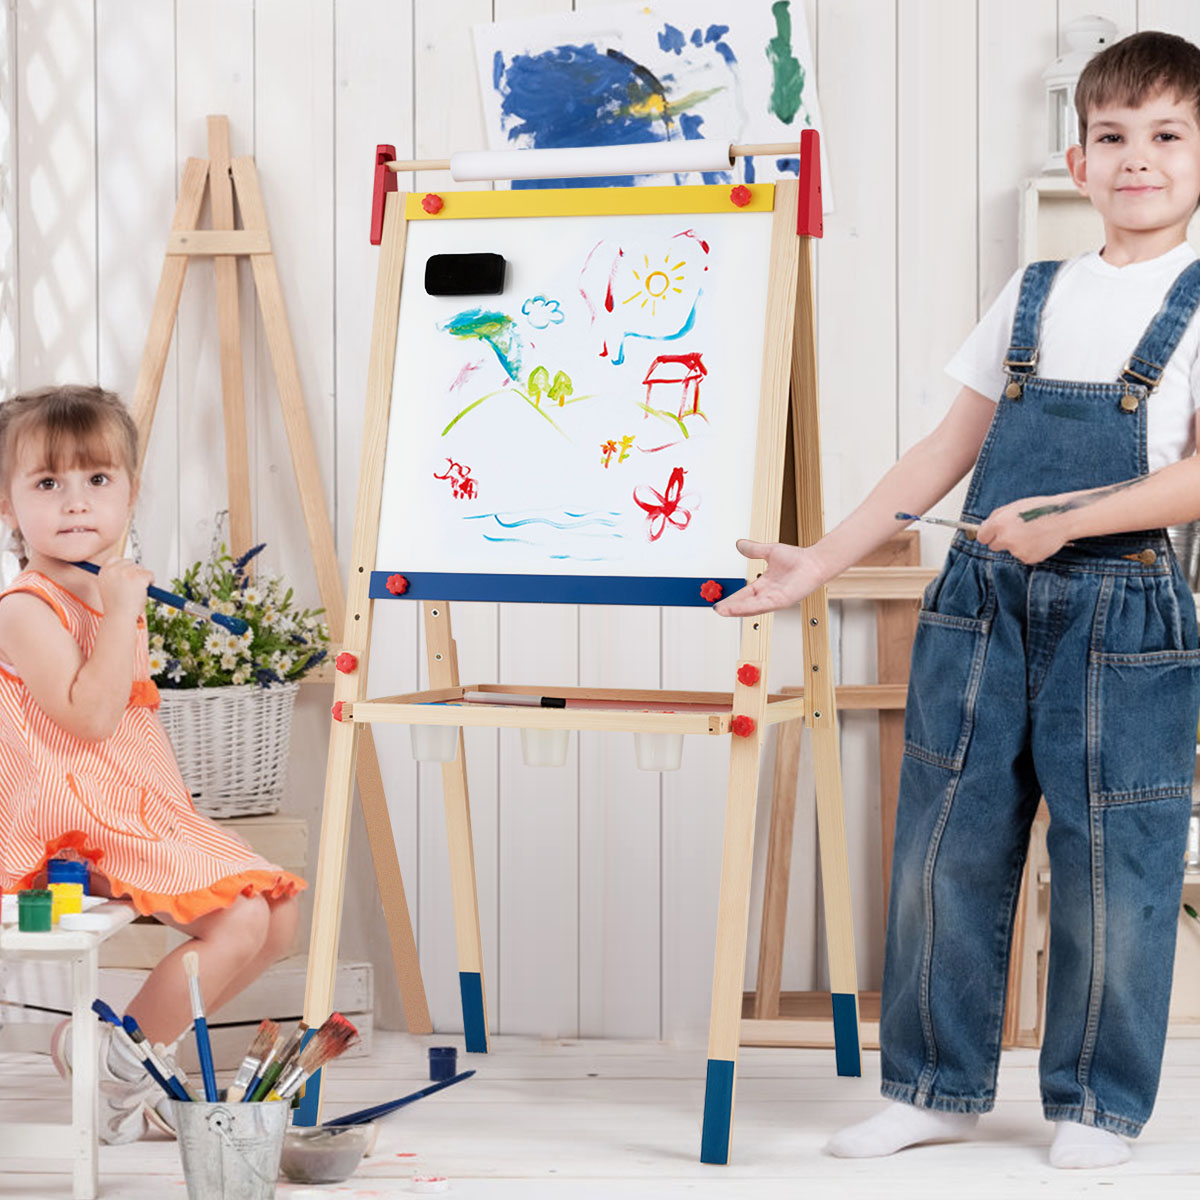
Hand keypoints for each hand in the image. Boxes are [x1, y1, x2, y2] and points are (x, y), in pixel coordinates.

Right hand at [97, 558, 153, 618]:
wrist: (120, 617)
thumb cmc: (117, 606)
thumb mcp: (109, 587)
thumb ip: (114, 577)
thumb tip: (127, 569)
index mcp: (104, 571)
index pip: (116, 559)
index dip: (125, 566)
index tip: (128, 574)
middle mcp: (113, 569)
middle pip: (131, 563)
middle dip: (135, 573)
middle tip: (134, 588)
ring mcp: (126, 572)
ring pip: (141, 568)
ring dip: (143, 578)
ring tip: (136, 592)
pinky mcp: (138, 577)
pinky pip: (150, 574)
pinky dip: (151, 582)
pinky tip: (143, 592)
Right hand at [713, 539, 828, 615]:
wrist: (814, 561)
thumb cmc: (799, 559)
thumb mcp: (770, 551)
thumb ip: (754, 550)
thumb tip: (740, 544)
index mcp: (765, 585)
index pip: (744, 594)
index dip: (731, 599)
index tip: (719, 602)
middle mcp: (769, 594)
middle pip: (745, 604)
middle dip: (730, 608)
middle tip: (716, 609)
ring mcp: (775, 599)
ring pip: (751, 608)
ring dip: (736, 610)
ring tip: (722, 611)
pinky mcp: (781, 601)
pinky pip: (761, 606)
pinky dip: (748, 608)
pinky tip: (738, 608)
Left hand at [975, 496, 1069, 563]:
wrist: (1063, 518)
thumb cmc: (1040, 509)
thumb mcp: (1014, 506)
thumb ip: (996, 517)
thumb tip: (984, 527)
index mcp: (999, 524)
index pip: (982, 537)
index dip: (988, 535)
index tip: (992, 534)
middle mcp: (1005, 538)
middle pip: (993, 546)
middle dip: (1001, 540)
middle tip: (1016, 532)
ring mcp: (1016, 550)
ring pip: (1010, 551)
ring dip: (1017, 544)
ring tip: (1032, 533)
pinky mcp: (1027, 558)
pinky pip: (1022, 555)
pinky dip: (1028, 550)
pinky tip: (1038, 540)